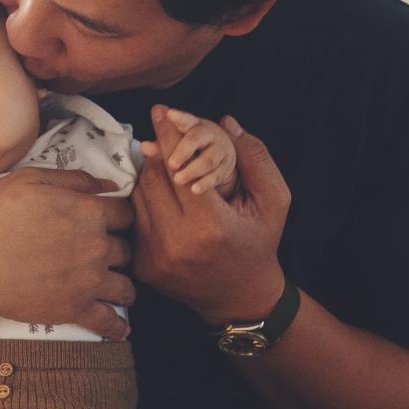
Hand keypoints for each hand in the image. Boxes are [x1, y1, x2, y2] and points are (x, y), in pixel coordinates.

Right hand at [0, 167, 135, 338]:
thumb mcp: (27, 181)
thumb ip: (73, 179)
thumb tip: (108, 184)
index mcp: (88, 211)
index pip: (125, 214)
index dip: (119, 218)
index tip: (112, 225)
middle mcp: (96, 246)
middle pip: (127, 250)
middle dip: (118, 251)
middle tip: (105, 255)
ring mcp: (88, 280)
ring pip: (125, 286)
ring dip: (121, 286)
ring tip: (113, 288)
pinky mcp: (75, 309)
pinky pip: (109, 321)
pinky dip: (118, 326)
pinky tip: (121, 327)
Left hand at [132, 105, 288, 323]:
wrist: (238, 297)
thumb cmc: (258, 244)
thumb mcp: (274, 202)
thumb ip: (255, 159)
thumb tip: (226, 122)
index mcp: (211, 226)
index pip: (180, 168)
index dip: (170, 136)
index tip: (161, 112)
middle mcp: (177, 242)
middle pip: (152, 178)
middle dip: (159, 154)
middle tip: (163, 135)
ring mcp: (155, 256)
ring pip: (138, 196)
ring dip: (150, 176)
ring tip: (166, 169)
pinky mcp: (141, 265)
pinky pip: (135, 219)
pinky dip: (145, 202)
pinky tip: (162, 198)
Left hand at [139, 108, 237, 196]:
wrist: (220, 157)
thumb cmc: (191, 148)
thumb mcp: (176, 144)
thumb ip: (160, 146)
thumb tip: (144, 147)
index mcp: (193, 125)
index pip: (186, 120)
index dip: (178, 118)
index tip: (170, 114)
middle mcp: (209, 135)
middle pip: (197, 139)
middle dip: (183, 150)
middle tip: (171, 163)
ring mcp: (220, 150)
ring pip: (208, 159)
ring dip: (192, 170)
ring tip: (177, 180)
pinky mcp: (226, 167)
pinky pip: (217, 175)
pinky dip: (205, 183)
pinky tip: (194, 189)